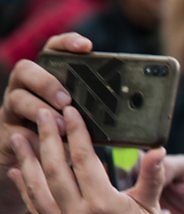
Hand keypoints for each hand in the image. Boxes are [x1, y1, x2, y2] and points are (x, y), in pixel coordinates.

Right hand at [0, 33, 91, 213]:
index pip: (53, 50)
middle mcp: (28, 88)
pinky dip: (32, 138)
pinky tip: (47, 145)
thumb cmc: (74, 139)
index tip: (87, 46)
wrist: (47, 169)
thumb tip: (141, 112)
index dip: (67, 43)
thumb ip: (108, 113)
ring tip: (61, 126)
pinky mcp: (8, 133)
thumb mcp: (92, 123)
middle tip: (68, 100)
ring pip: (16, 99)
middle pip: (27, 70)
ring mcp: (14, 109)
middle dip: (47, 83)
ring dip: (39, 110)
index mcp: (51, 79)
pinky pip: (15, 131)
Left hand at [8, 106, 175, 213]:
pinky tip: (18, 171)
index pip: (84, 159)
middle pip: (55, 168)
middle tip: (41, 115)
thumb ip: (151, 177)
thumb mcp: (152, 209)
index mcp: (105, 204)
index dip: (75, 133)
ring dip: (26, 160)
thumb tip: (159, 149)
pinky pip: (34, 209)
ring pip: (38, 187)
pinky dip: (24, 188)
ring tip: (18, 137)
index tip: (70, 113)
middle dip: (46, 138)